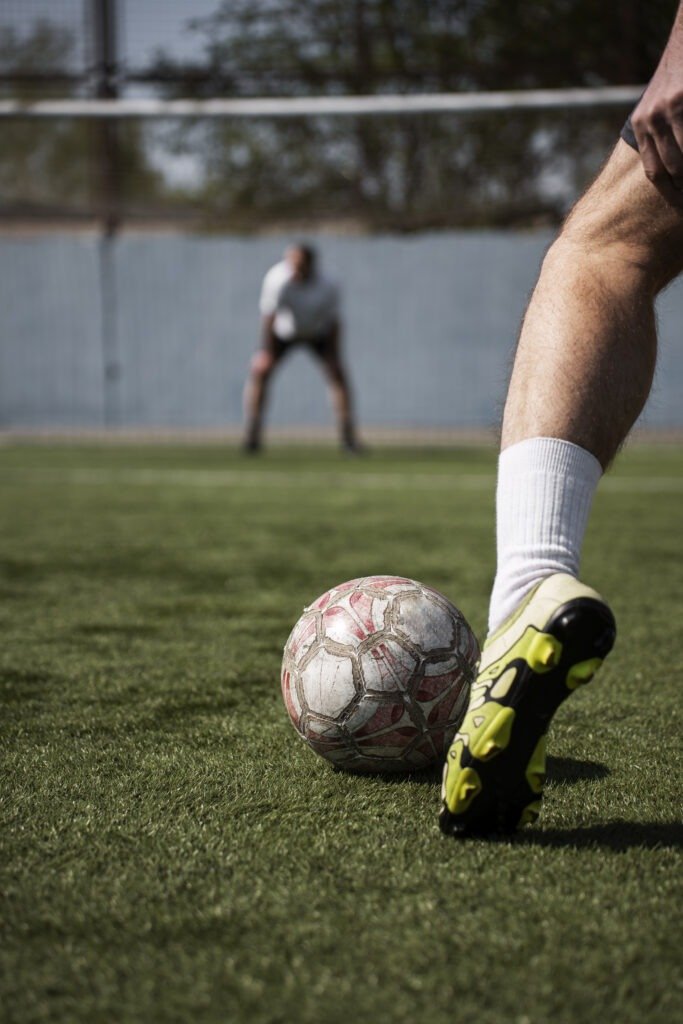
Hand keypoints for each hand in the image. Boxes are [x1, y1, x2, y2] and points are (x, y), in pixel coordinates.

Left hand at [631, 10, 682, 206]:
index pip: (655, 173)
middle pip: (673, 169)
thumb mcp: (657, 108)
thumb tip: (668, 173)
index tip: (682, 209)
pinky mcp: (681, 101)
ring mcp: (667, 110)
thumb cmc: (676, 79)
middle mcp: (650, 121)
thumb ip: (658, 138)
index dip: (671, 194)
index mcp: (641, 128)